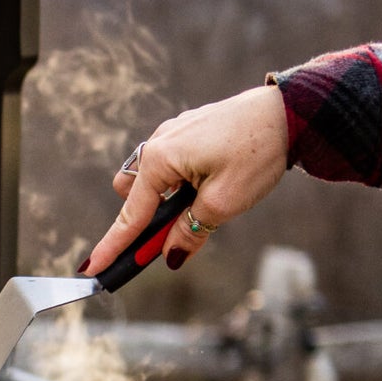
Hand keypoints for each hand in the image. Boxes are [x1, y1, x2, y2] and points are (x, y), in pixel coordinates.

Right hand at [83, 85, 289, 276]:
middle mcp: (160, 143)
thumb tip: (170, 255)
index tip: (92, 268)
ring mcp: (174, 133)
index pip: (131, 215)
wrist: (290, 112)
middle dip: (145, 220)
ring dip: (167, 202)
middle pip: (134, 195)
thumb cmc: (256, 152)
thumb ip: (190, 232)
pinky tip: (211, 184)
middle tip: (173, 238)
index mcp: (161, 159)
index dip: (113, 246)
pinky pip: (171, 164)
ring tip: (204, 207)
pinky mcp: (190, 131)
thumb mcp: (223, 203)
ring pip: (154, 179)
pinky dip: (180, 185)